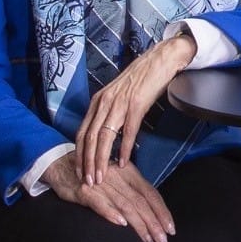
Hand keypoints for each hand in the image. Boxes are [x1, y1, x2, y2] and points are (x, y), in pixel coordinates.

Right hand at [43, 152, 176, 241]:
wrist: (61, 164)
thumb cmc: (94, 174)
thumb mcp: (117, 178)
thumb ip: (132, 190)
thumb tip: (152, 211)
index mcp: (129, 173)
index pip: (151, 193)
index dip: (162, 211)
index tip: (171, 228)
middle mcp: (118, 177)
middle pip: (141, 201)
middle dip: (154, 222)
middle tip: (163, 240)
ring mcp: (102, 184)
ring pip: (125, 205)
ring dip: (138, 223)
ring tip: (148, 239)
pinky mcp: (84, 192)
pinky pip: (99, 203)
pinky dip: (111, 213)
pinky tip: (121, 223)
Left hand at [73, 31, 196, 183]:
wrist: (160, 59)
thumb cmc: (141, 78)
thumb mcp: (118, 95)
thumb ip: (109, 112)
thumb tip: (105, 134)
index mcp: (98, 101)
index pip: (82, 133)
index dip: (80, 155)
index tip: (81, 172)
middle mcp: (104, 102)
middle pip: (89, 138)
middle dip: (87, 163)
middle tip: (88, 182)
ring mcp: (120, 103)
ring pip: (104, 137)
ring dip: (101, 160)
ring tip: (102, 177)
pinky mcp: (137, 104)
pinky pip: (128, 131)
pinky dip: (125, 149)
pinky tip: (124, 162)